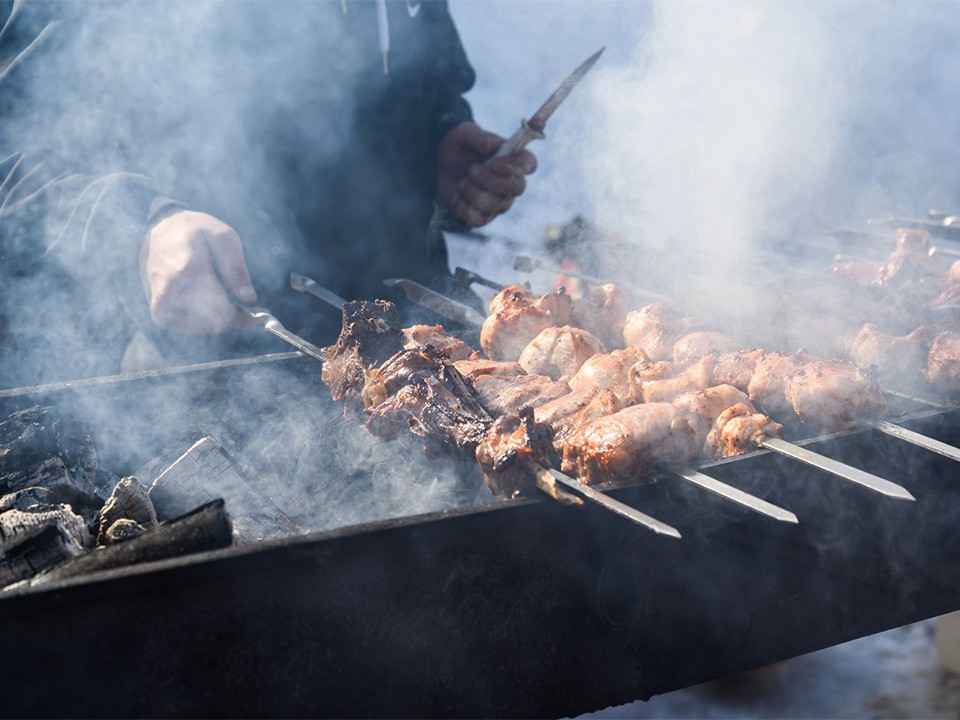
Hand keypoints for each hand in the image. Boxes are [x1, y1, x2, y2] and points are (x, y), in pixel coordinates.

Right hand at [139, 210, 258, 332]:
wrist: (161, 229)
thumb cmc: (195, 231)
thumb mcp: (223, 237)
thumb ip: (235, 269)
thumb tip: (248, 298)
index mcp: (187, 270)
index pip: (221, 309)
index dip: (243, 316)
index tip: (259, 315)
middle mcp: (169, 291)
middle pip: (213, 321)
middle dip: (234, 318)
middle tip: (246, 310)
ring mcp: (160, 304)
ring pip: (202, 327)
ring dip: (218, 319)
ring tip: (225, 300)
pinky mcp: (158, 312)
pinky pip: (189, 327)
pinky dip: (203, 320)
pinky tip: (208, 303)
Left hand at [437, 121, 536, 226]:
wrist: (443, 163)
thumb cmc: (461, 146)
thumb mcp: (466, 134)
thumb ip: (480, 138)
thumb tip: (492, 145)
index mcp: (513, 159)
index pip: (529, 164)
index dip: (516, 166)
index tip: (494, 162)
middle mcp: (511, 183)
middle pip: (517, 188)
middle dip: (492, 181)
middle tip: (472, 170)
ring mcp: (499, 202)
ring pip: (498, 205)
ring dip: (475, 192)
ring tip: (463, 180)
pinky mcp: (483, 216)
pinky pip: (479, 219)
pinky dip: (464, 206)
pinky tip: (457, 194)